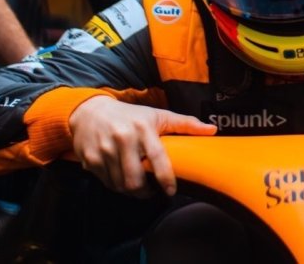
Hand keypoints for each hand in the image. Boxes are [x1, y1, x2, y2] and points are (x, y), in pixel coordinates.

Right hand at [69, 96, 216, 195]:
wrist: (90, 111)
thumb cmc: (130, 115)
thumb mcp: (158, 115)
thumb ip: (185, 123)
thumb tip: (213, 129)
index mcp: (143, 128)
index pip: (157, 159)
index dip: (166, 179)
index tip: (171, 191)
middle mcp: (123, 139)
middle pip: (135, 180)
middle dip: (146, 192)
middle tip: (153, 192)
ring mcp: (104, 150)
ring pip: (121, 185)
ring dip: (132, 192)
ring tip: (139, 188)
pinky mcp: (91, 159)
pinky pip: (107, 183)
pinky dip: (117, 187)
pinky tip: (123, 180)